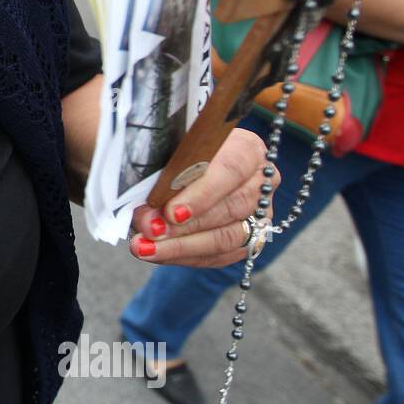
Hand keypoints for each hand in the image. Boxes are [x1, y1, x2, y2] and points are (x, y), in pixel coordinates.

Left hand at [126, 127, 280, 267]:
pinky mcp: (247, 240)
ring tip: (145, 248)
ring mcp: (258, 215)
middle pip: (229, 208)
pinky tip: (157, 254)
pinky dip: (184, 256)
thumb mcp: (172, 147)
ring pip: (226, 238)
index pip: (231, 170)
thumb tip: (145, 204)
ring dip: (180, 247)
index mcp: (247, 150)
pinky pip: (218, 256)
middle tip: (149, 230)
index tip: (171, 212)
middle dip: (185, 226)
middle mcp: (259, 183)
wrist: (192, 162)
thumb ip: (164, 169)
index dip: (202, 194)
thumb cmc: (182, 149)